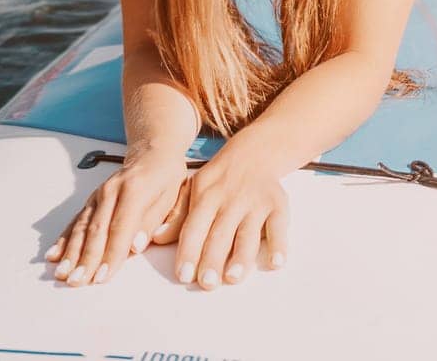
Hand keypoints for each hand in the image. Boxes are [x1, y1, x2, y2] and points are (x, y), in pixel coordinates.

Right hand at [46, 148, 189, 286]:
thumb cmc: (165, 179)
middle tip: (77, 281)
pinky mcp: (91, 201)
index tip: (102, 277)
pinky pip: (75, 221)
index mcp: (135, 190)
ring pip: (81, 227)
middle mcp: (111, 191)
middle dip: (86, 258)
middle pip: (96, 229)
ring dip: (70, 252)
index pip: (120, 227)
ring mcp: (98, 196)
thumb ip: (155, 222)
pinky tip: (54, 255)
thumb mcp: (172, 196)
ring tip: (62, 273)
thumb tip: (136, 246)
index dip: (111, 254)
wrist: (152, 154)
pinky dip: (64, 239)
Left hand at [171, 134, 290, 288]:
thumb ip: (178, 216)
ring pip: (248, 233)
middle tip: (206, 283)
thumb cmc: (218, 182)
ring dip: (241, 257)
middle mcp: (231, 200)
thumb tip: (157, 238)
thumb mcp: (194, 190)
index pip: (194, 228)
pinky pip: (279, 226)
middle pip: (220, 234)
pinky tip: (276, 262)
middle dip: (212, 259)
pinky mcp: (278, 205)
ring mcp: (255, 203)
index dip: (188, 252)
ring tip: (232, 277)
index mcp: (206, 197)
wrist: (254, 154)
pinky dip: (279, 244)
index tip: (183, 275)